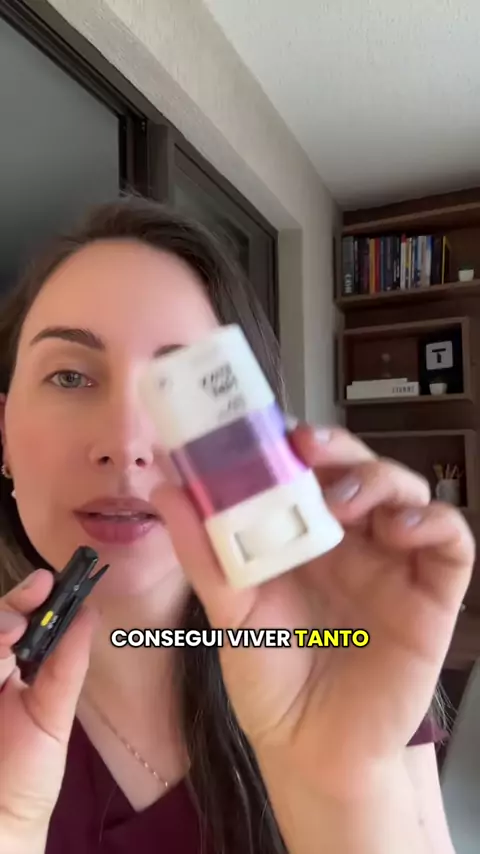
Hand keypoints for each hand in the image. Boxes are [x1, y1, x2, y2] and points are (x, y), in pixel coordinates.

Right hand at [0, 571, 94, 843]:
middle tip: (19, 620)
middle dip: (6, 611)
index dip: (28, 595)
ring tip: (8, 639)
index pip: (14, 617)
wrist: (3, 823)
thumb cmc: (27, 774)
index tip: (47, 579)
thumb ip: (67, 663)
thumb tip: (89, 612)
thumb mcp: (53, 714)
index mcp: (10, 664)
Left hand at [155, 424, 474, 797]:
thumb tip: (167, 490)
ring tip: (344, 501)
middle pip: (357, 467)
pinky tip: (402, 527)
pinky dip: (433, 521)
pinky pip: (451, 541)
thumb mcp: (231, 613)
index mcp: (304, 534)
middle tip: (308, 448)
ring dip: (378, 479)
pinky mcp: (432, 594)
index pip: (309, 469)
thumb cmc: (270, 679)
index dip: (295, 442)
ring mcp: (393, 562)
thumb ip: (204, 554)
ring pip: (405, 490)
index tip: (269, 430)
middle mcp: (351, 538)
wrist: (310, 749)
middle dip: (338, 448)